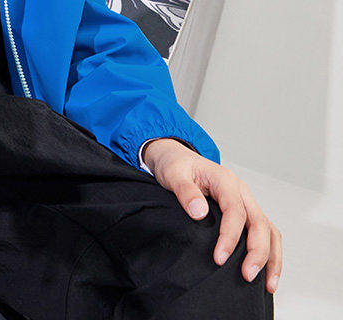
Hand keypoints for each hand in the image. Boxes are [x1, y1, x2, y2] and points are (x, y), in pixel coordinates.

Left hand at [142, 138, 281, 294]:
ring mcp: (245, 201)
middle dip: (257, 252)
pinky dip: (270, 253)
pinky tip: (266, 274)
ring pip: (269, 230)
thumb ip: (184, 191)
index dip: (230, 237)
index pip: (235, 211)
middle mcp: (240, 191)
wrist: (175, 158)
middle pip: (259, 223)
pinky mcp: (245, 212)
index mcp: (224, 180)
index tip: (220, 258)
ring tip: (268, 285)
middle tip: (247, 276)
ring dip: (271, 257)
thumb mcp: (172, 173)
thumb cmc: (175, 165)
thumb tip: (199, 212)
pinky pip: (265, 232)